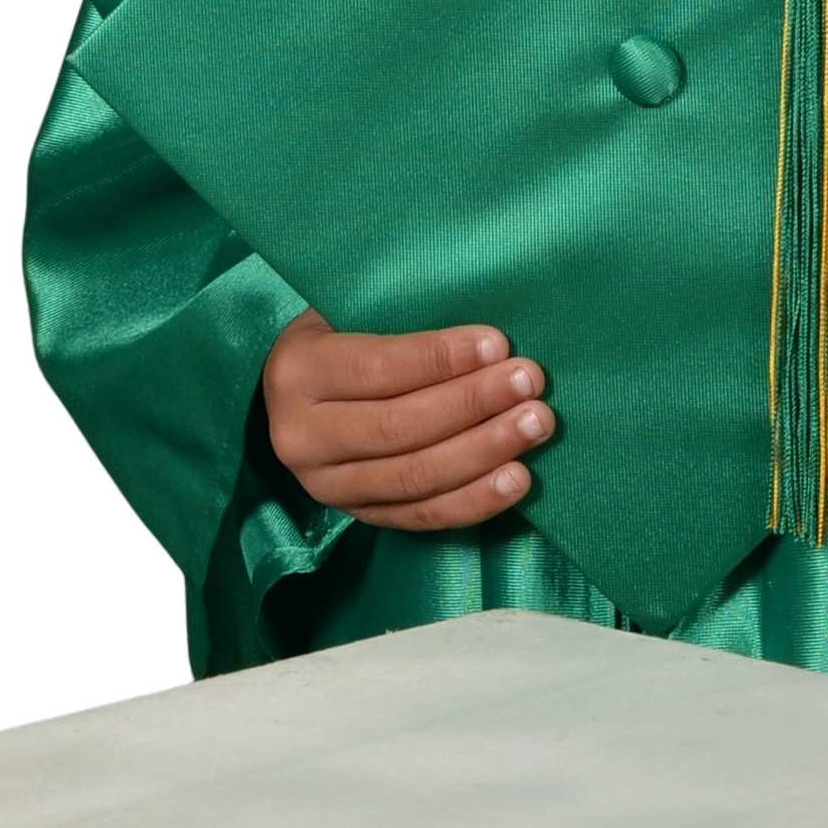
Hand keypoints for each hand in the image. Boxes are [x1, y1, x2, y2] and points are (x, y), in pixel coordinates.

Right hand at [262, 309, 553, 529]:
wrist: (291, 395)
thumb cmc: (338, 335)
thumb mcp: (347, 310)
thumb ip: (400, 316)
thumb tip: (484, 331)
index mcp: (297, 372)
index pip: (376, 370)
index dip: (440, 359)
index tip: (498, 343)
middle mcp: (301, 438)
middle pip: (398, 428)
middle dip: (473, 404)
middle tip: (529, 382)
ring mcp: (327, 487)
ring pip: (414, 477)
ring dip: (484, 452)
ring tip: (536, 424)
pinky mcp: (357, 516)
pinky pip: (422, 516)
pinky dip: (475, 500)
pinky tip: (518, 478)